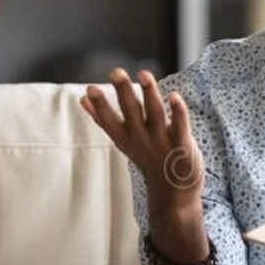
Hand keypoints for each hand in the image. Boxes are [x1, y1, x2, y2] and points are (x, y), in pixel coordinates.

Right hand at [80, 68, 204, 211]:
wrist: (173, 193)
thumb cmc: (147, 158)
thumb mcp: (123, 141)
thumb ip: (104, 120)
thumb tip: (82, 100)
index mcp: (126, 137)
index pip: (109, 121)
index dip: (99, 106)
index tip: (89, 89)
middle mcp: (141, 139)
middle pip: (132, 112)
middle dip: (123, 92)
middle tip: (115, 72)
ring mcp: (162, 142)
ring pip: (155, 114)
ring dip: (149, 93)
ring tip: (143, 73)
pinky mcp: (182, 145)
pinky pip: (181, 126)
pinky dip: (178, 111)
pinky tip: (174, 95)